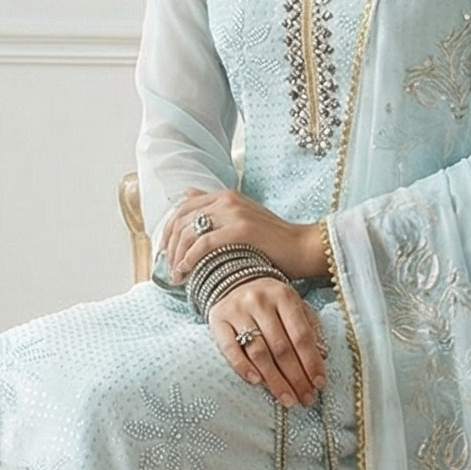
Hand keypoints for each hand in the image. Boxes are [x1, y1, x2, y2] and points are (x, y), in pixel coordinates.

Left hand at [163, 188, 324, 283]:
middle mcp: (227, 199)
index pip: (183, 208)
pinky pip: (203, 243)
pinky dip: (189, 259)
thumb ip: (216, 208)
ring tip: (177, 276)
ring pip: (188, 231)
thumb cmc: (276, 243)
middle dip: (169, 245)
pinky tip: (187, 272)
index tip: (165, 253)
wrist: (305, 247)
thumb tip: (188, 194)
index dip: (168, 231)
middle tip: (168, 269)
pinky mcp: (241, 229)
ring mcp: (234, 212)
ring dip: (176, 256)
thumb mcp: (242, 219)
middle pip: (181, 219)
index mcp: (226, 196)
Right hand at [208, 278, 326, 407]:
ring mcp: (237, 311)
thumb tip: (323, 356)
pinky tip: (257, 382)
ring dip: (274, 380)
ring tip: (287, 399)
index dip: (311, 362)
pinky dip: (243, 367)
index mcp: (284, 296)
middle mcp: (260, 301)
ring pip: (258, 352)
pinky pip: (230, 349)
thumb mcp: (294, 307)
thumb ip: (310, 328)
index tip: (319, 384)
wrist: (234, 281)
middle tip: (306, 399)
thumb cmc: (271, 302)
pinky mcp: (217, 320)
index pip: (301, 335)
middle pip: (281, 348)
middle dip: (296, 377)